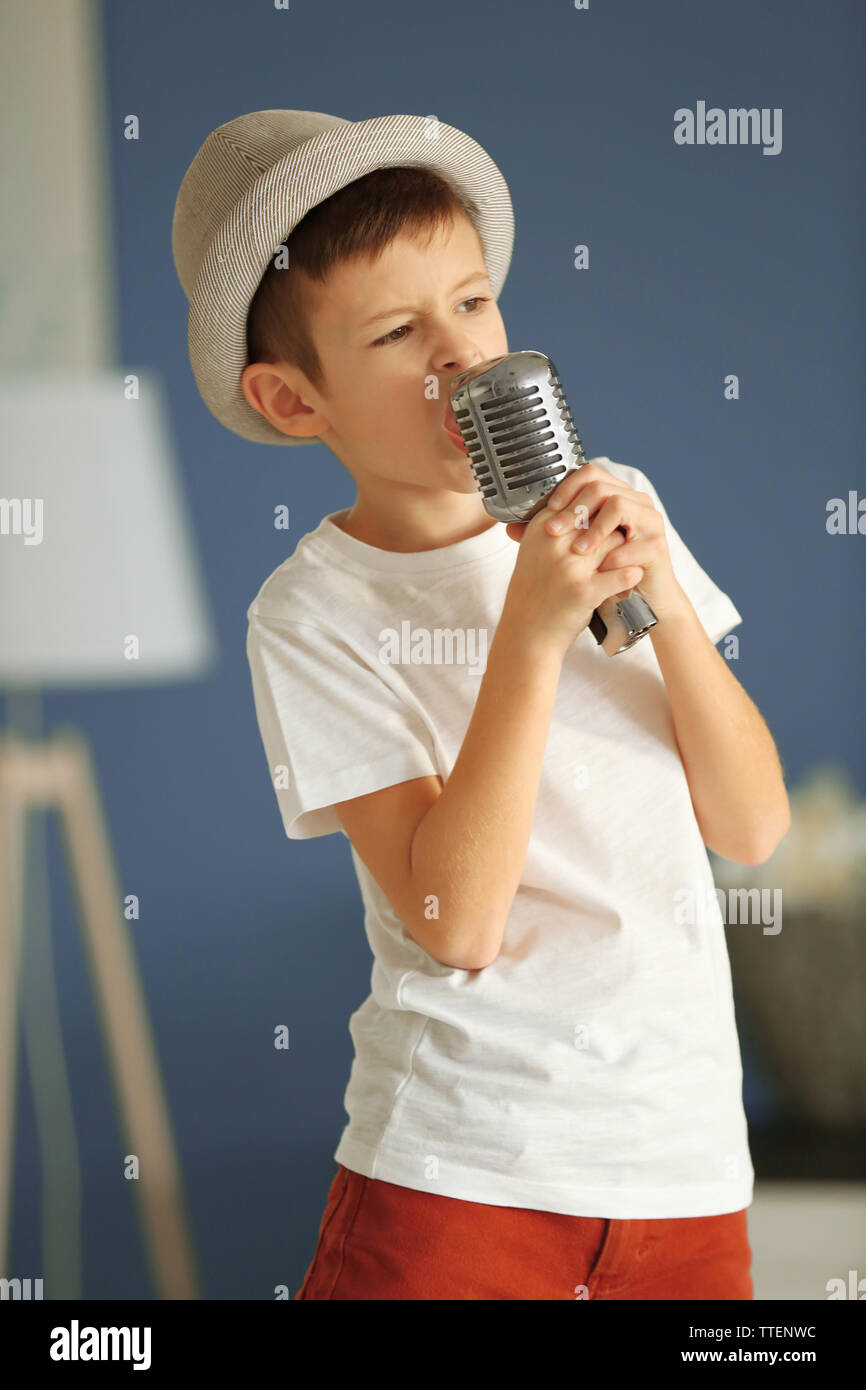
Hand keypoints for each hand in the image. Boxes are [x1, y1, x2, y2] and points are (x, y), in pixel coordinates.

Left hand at [505, 459, 684, 616]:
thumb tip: (510, 528)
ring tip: (579, 550)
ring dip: (595, 528)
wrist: (636, 603)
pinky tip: (602, 568)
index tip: (549, 509)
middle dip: (575, 509)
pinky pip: (637, 542)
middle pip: (602, 486)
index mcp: (614, 497)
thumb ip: (549, 535)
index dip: (566, 488)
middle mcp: (634, 502)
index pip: (588, 474)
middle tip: (555, 532)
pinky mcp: (658, 546)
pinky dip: (617, 555)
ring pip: (620, 506)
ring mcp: (649, 521)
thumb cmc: (602, 574)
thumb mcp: (572, 551)